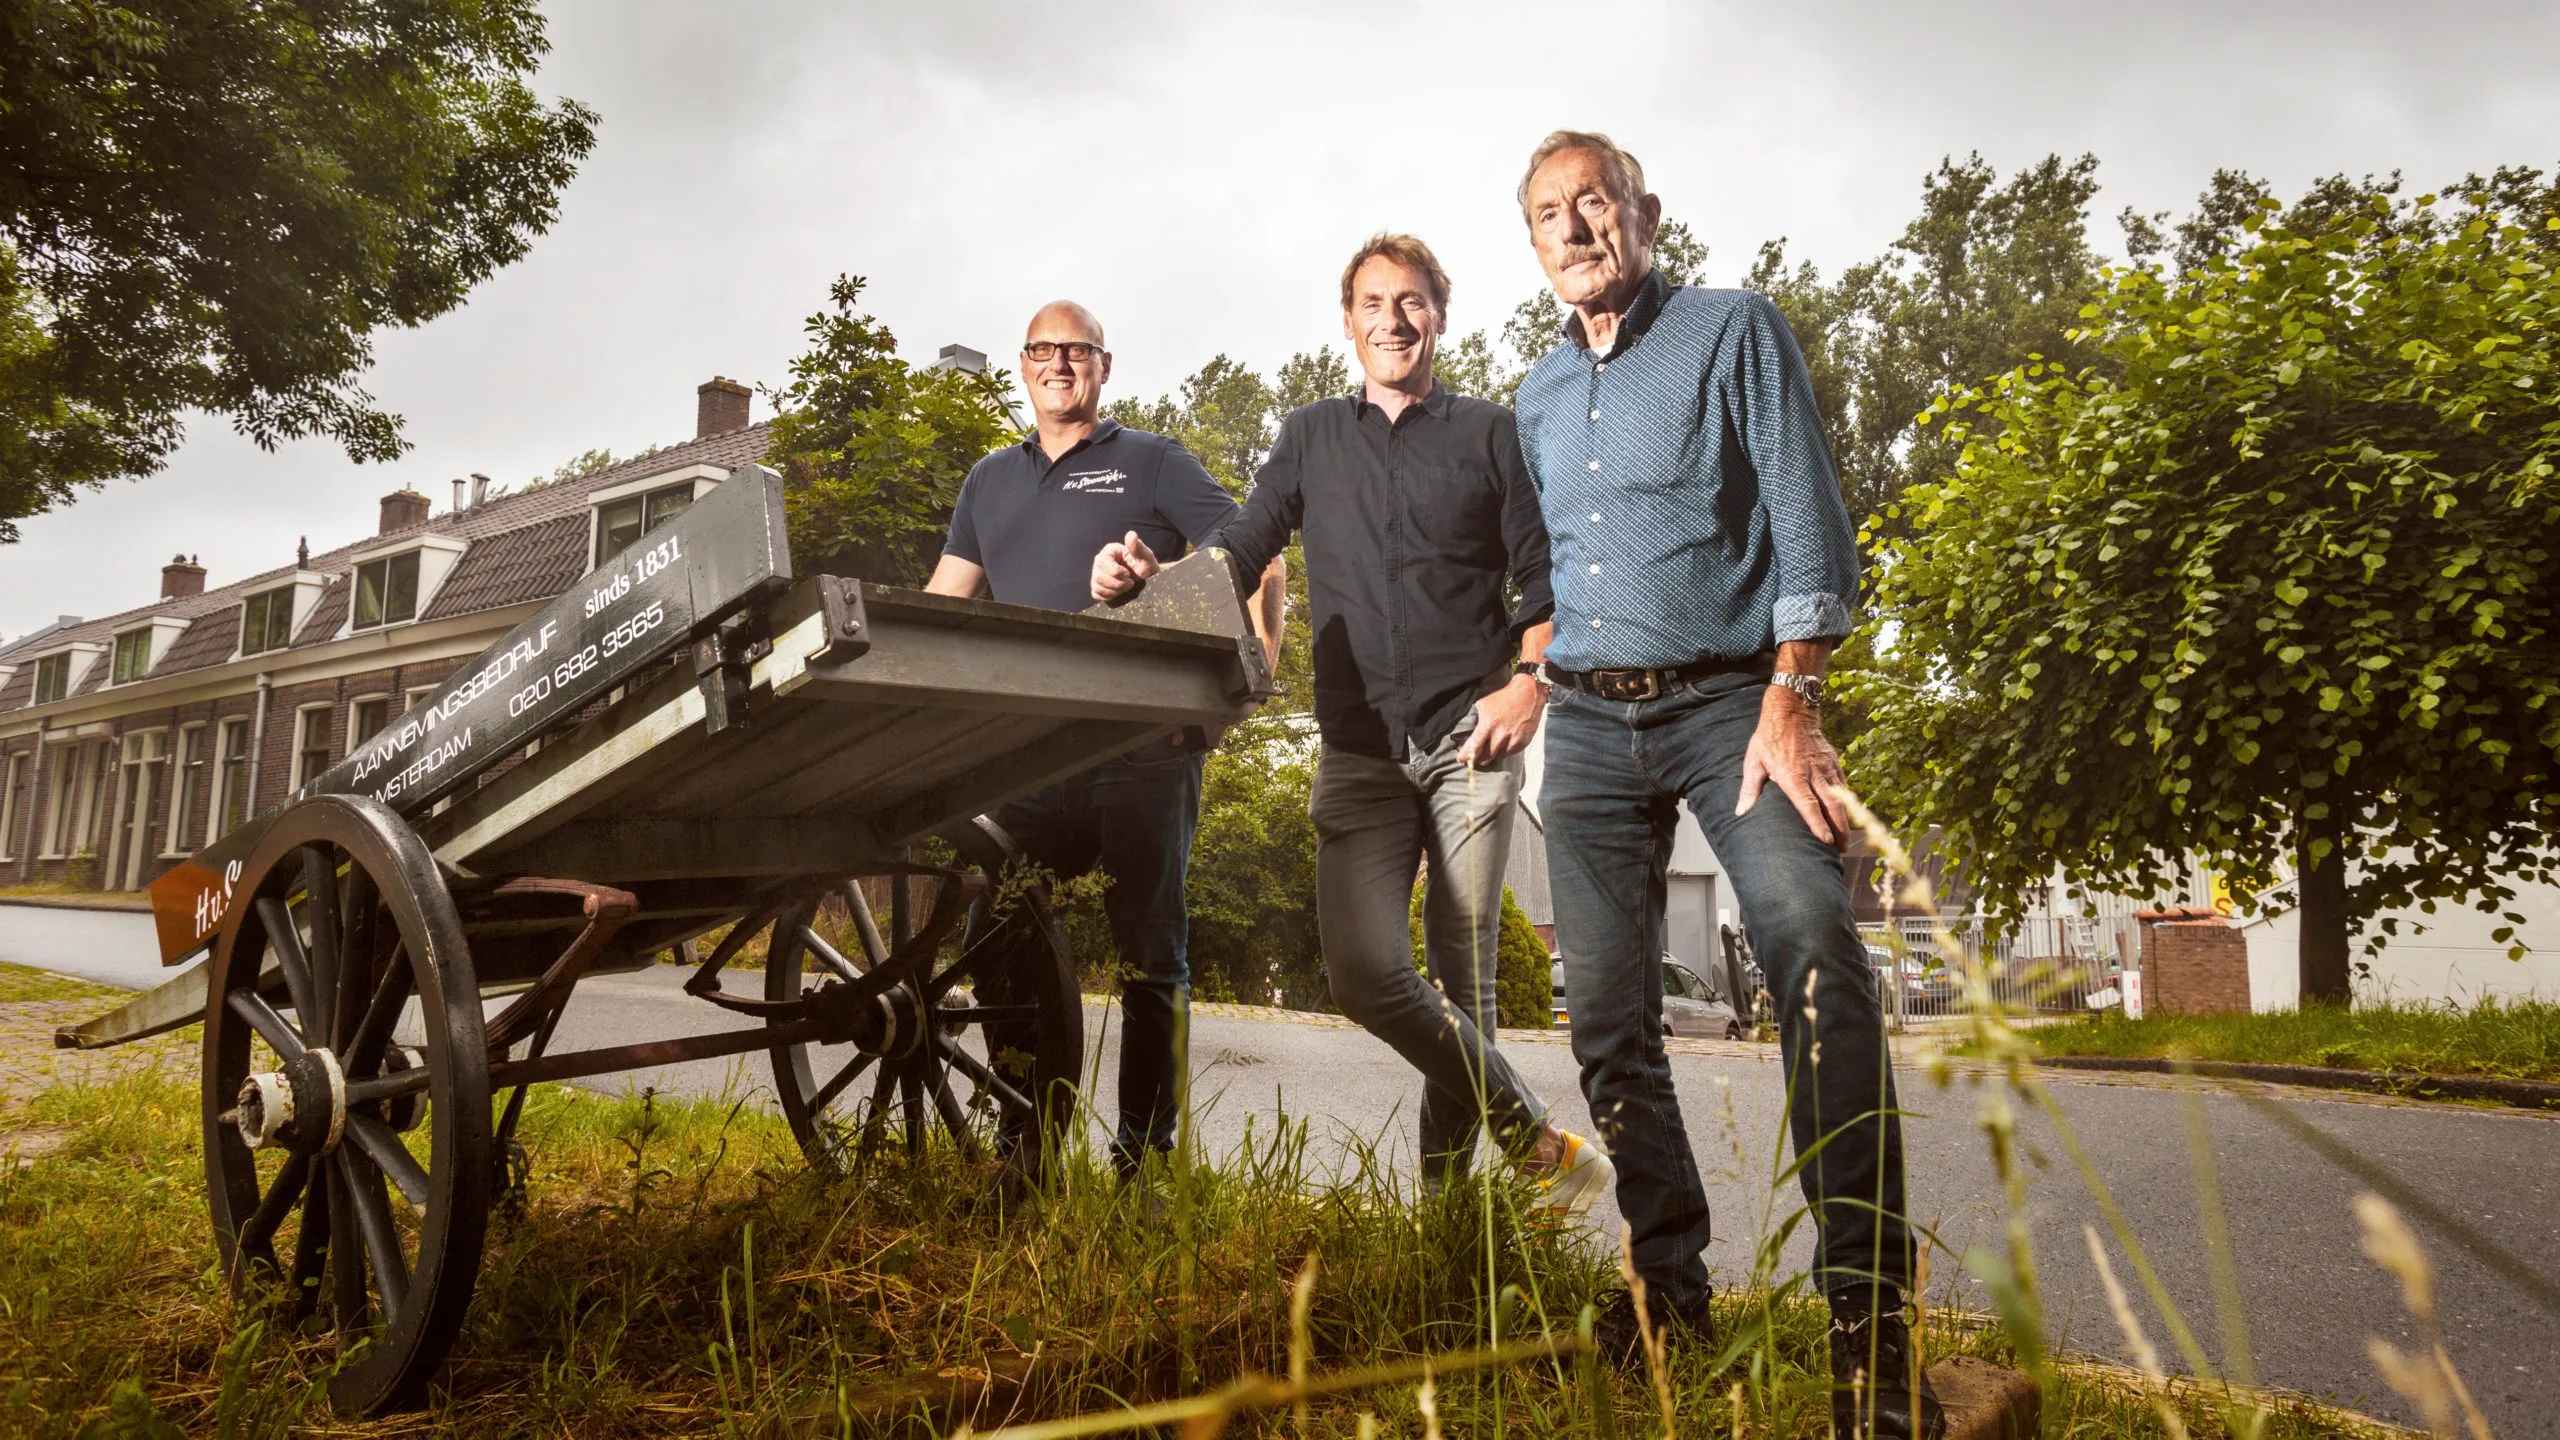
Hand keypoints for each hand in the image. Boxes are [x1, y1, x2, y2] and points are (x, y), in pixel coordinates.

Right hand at [1091, 530, 1160, 602]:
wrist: (1146, 579)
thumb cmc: (1146, 565)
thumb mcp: (1146, 556)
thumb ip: (1138, 547)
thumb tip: (1131, 534)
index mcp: (1109, 551)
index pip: (1103, 562)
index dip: (1116, 572)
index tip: (1128, 574)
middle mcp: (1100, 562)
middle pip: (1099, 577)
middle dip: (1117, 584)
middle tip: (1130, 582)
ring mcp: (1097, 574)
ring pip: (1097, 587)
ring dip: (1115, 591)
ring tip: (1126, 587)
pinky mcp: (1097, 586)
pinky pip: (1097, 594)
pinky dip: (1109, 596)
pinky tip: (1119, 592)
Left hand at [1455, 674, 1544, 767]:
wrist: (1528, 693)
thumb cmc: (1504, 696)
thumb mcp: (1483, 703)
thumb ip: (1475, 718)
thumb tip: (1465, 730)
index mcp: (1488, 724)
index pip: (1474, 747)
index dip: (1466, 756)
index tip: (1461, 759)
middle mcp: (1500, 735)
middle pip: (1485, 757)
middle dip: (1478, 758)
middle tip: (1475, 756)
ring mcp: (1513, 740)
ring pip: (1497, 757)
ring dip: (1492, 754)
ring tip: (1490, 748)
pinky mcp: (1523, 742)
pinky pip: (1510, 753)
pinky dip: (1504, 751)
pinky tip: (1502, 743)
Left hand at [1736, 686, 1849, 845]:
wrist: (1791, 710)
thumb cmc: (1769, 737)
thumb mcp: (1754, 760)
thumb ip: (1750, 788)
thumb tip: (1741, 811)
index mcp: (1792, 776)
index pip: (1808, 804)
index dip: (1818, 823)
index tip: (1826, 840)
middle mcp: (1812, 773)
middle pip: (1830, 805)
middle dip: (1839, 828)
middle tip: (1841, 848)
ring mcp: (1825, 767)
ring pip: (1841, 796)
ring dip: (1845, 818)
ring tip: (1846, 838)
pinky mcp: (1832, 762)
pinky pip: (1842, 784)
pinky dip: (1846, 800)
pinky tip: (1847, 813)